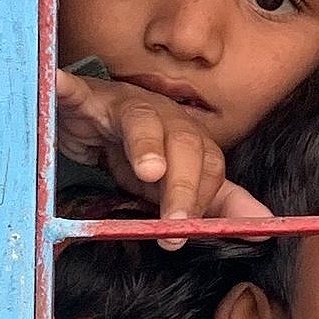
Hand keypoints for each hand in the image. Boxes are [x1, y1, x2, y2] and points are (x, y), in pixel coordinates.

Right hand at [55, 66, 275, 238]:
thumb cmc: (136, 150)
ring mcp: (122, 104)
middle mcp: (163, 117)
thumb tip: (262, 226)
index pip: (211, 166)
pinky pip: (75, 92)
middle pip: (185, 143)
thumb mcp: (173, 184)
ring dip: (147, 144)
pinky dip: (65, 89)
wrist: (89, 116)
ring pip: (142, 118)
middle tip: (176, 221)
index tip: (201, 231)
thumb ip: (216, 203)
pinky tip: (56, 87)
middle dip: (184, 184)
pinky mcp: (84, 97)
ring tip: (148, 169)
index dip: (209, 198)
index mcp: (189, 139)